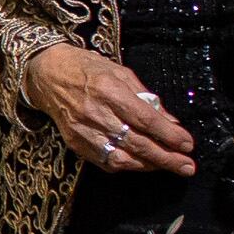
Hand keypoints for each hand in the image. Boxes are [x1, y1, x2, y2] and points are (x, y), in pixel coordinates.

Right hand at [25, 44, 196, 173]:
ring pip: (122, 158)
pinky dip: (127, 165)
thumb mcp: (121, 73)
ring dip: (149, 165)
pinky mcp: (75, 142)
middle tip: (187, 166)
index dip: (169, 135)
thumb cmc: (86, 68)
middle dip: (166, 158)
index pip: (146, 120)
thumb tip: (171, 122)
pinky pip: (105, 161)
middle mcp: (96, 113)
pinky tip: (141, 163)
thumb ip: (146, 98)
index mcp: (109, 90)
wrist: (46, 74)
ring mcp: (83, 131)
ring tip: (167, 166)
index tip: (187, 144)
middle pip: (138, 143)